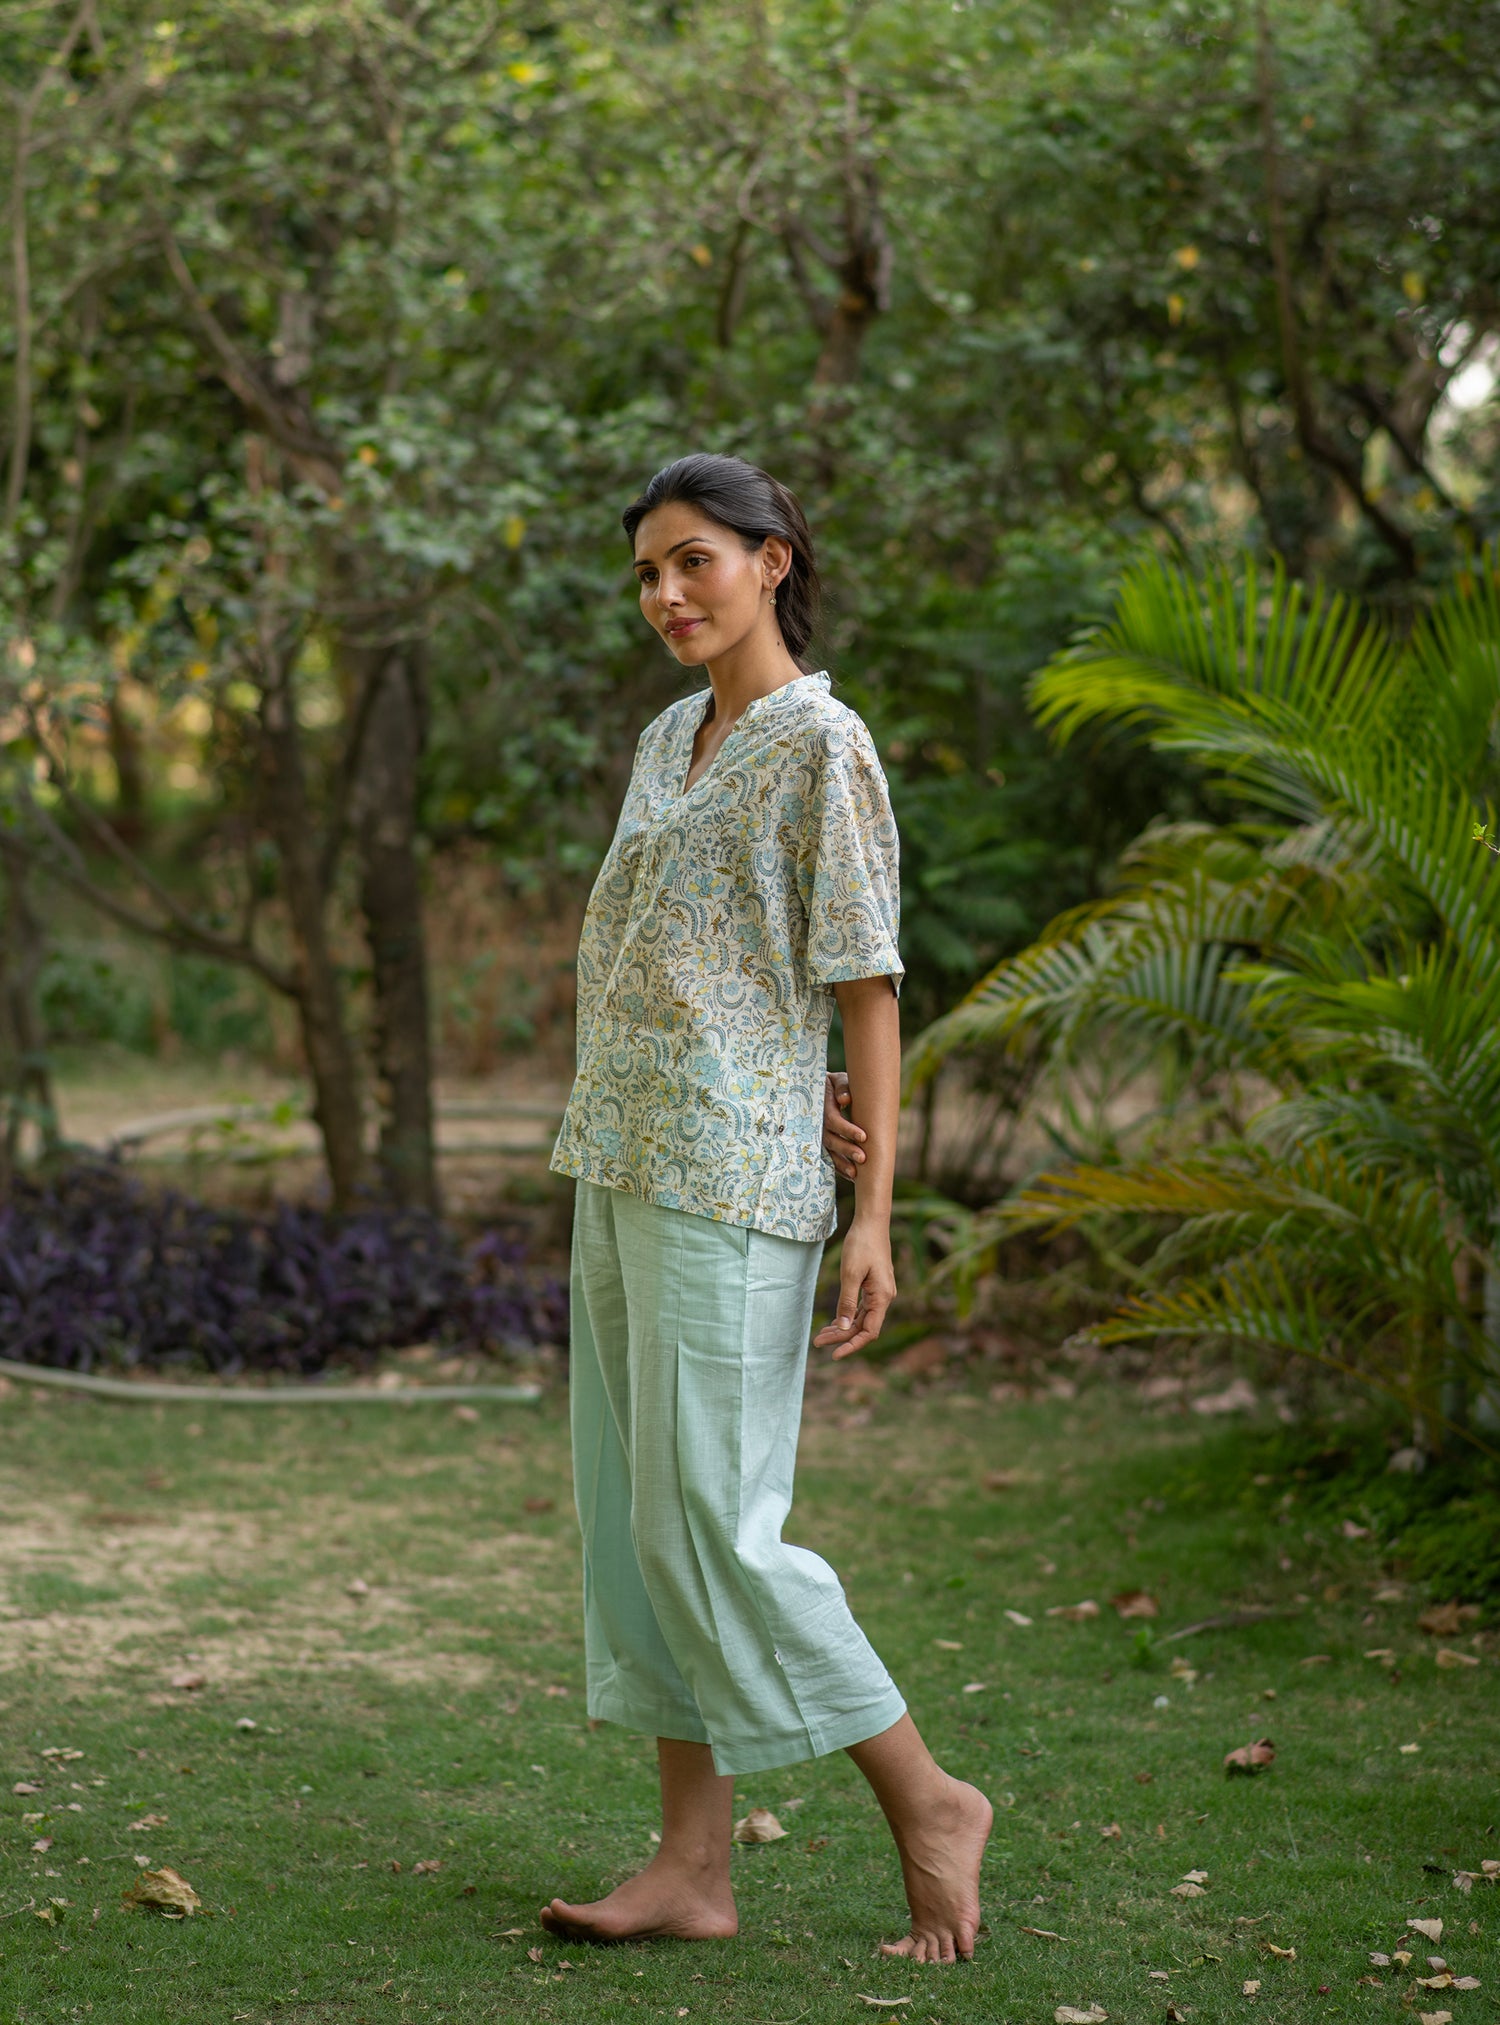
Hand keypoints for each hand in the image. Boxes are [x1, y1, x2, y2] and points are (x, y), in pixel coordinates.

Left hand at [812, 1216, 895, 1359]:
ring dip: (843, 1327)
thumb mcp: (850, 1274)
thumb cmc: (861, 1245)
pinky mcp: (874, 1286)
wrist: (871, 1222)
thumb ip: (847, 1301)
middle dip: (841, 1337)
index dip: (852, 1345)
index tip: (834, 1354)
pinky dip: (847, 1315)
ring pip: (861, 1318)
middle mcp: (884, 1298)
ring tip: (822, 1334)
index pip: (868, 1332)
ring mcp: (880, 1292)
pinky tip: (834, 1321)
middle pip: (863, 1327)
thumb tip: (843, 1327)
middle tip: (818, 1342)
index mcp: (882, 1297)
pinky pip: (861, 1308)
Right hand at [821, 1070, 866, 1180]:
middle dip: (846, 1150)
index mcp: (822, 1106)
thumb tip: (845, 1099)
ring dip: (841, 1164)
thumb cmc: (833, 1084)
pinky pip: (828, 1158)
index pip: (833, 1121)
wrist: (818, 1089)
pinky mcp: (820, 1144)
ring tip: (856, 1174)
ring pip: (828, 1152)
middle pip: (830, 1140)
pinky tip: (852, 1176)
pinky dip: (839, 1167)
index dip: (847, 1129)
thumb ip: (842, 1086)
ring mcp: (817, 1135)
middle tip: (863, 1158)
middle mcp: (817, 1123)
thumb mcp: (837, 1079)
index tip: (864, 1136)